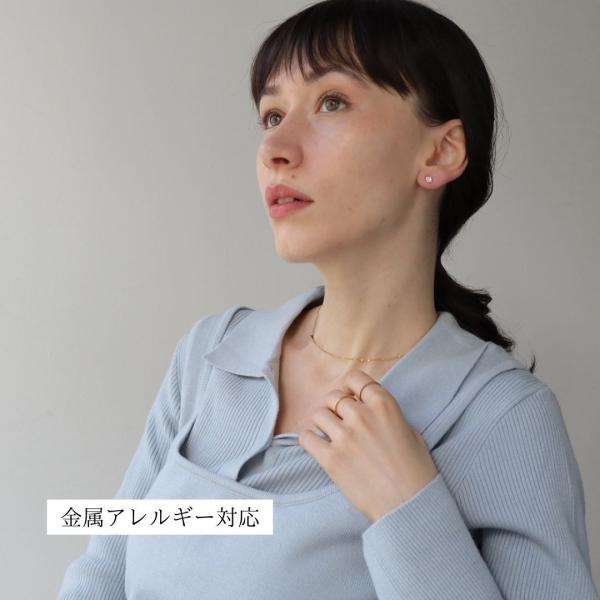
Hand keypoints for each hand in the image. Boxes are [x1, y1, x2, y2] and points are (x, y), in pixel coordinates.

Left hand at [298, 367, 438, 522]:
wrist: (410, 506)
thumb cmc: (416, 472)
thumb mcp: (411, 433)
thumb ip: (388, 416)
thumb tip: (371, 411)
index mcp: (384, 405)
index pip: (355, 378)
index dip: (350, 386)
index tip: (350, 396)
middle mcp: (362, 416)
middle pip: (334, 396)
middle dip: (335, 407)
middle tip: (340, 421)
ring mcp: (344, 436)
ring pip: (318, 414)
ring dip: (322, 423)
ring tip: (330, 435)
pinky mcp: (331, 459)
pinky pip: (306, 437)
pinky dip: (310, 440)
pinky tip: (318, 446)